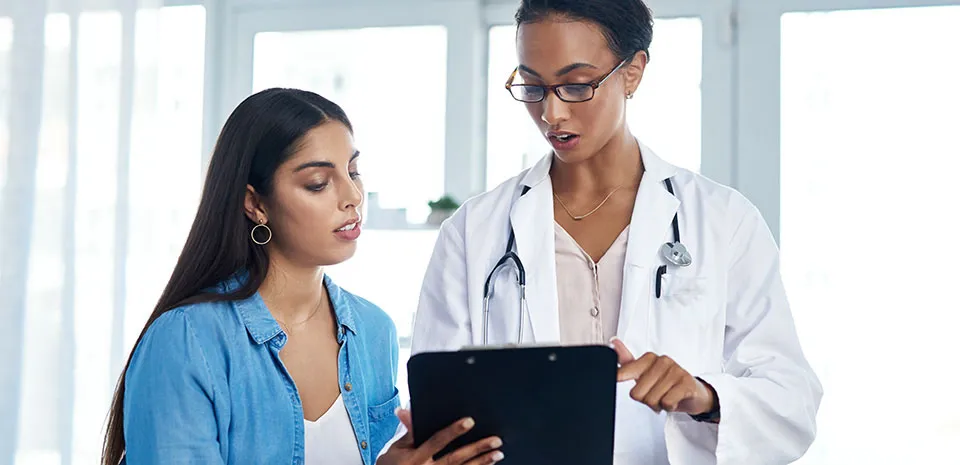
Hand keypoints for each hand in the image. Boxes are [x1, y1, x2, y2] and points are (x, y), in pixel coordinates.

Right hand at [376, 409, 503, 464]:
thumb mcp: (396, 449)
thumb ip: (409, 431)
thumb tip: (407, 410)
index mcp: (416, 457)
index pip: (437, 441)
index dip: (453, 431)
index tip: (470, 421)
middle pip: (455, 459)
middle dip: (476, 449)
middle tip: (495, 440)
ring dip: (482, 463)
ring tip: (498, 453)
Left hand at [611, 338, 716, 416]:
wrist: (694, 392)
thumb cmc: (666, 382)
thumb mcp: (645, 373)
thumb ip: (627, 362)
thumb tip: (613, 342)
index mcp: (648, 358)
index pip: (626, 370)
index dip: (620, 377)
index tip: (615, 378)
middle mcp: (662, 361)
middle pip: (637, 393)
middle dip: (645, 400)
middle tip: (655, 395)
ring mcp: (675, 370)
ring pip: (652, 400)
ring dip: (658, 404)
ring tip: (665, 397)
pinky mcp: (686, 383)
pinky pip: (666, 402)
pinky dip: (669, 407)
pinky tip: (674, 400)